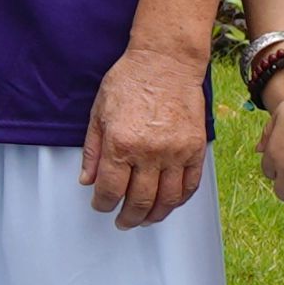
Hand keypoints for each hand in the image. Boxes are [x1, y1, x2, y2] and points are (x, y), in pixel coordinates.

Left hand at [83, 47, 216, 229]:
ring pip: (167, 199)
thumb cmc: (129, 82)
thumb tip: (87, 180)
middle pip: (140, 200)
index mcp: (121, 143)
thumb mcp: (98, 113)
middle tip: (122, 221)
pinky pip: (190, 185)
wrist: (165, 63)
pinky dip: (179, 200)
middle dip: (128, 216)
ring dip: (155, 215)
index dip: (103, 204)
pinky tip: (169, 203)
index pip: (111, 189)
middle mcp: (150, 152)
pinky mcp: (196, 149)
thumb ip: (92, 150)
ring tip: (145, 219)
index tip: (100, 206)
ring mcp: (177, 152)